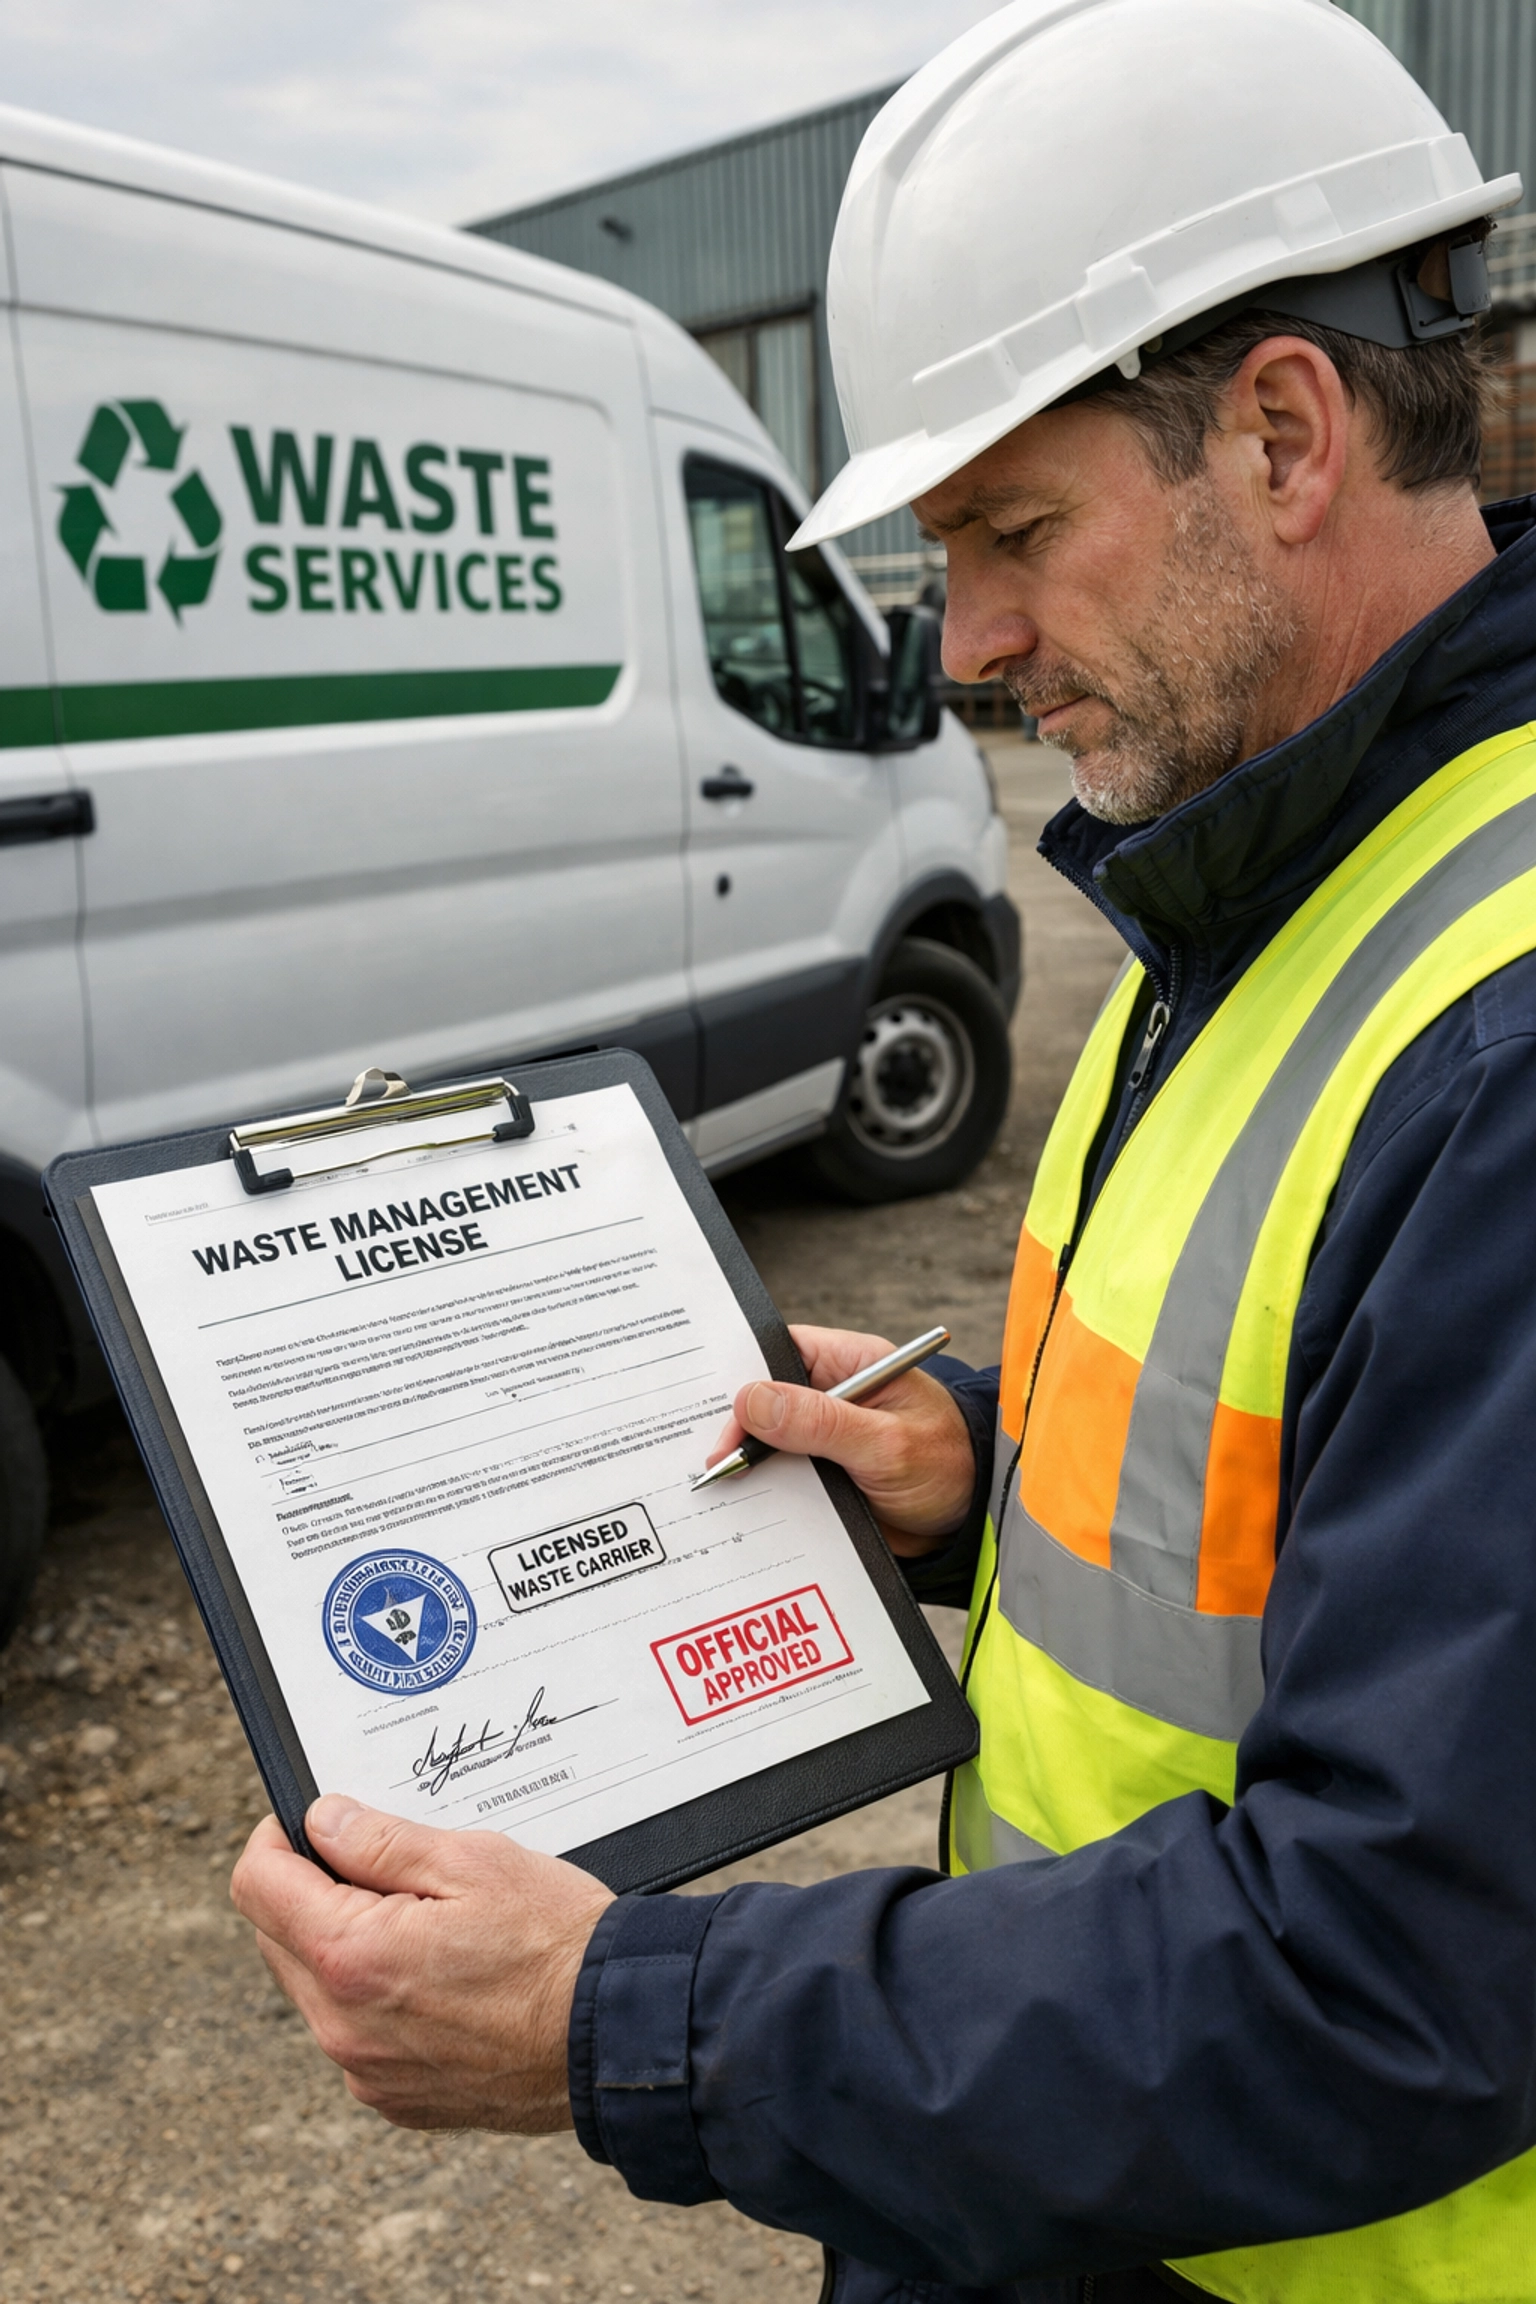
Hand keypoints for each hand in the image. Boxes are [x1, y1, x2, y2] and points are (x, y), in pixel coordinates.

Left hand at [230, 1795, 613, 2131]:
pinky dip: (375, 1998)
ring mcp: (366, 2072)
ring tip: (424, 1921)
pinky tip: (439, 1975)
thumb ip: (380, 1841)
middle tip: (383, 1864)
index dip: (277, 1837)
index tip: (312, 1822)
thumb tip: (323, 1821)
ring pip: (314, 1989)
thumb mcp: (471, 1861)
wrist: (614, 2034)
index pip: (256, 1885)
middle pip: (276, 1937)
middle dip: (310, 1890)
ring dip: (343, 1946)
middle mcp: (342, 2027)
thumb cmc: (555, 1944)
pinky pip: (355, 2035)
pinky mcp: (396, 2100)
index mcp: (350, 1957)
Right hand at [707, 1324, 975, 1557]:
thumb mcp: (887, 1443)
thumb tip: (752, 1402)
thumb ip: (821, 1422)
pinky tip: (740, 1513)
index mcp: (851, 1364)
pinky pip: (782, 1481)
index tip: (721, 1423)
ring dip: (748, 1469)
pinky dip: (763, 1496)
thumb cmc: (950, 1465)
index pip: (778, 1354)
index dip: (744, 1382)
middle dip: (735, 1430)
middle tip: (710, 1465)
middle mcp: (832, 1396)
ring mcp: (825, 1439)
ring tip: (714, 1492)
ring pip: (767, 1445)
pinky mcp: (823, 1477)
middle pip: (763, 1401)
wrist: (975, 1524)